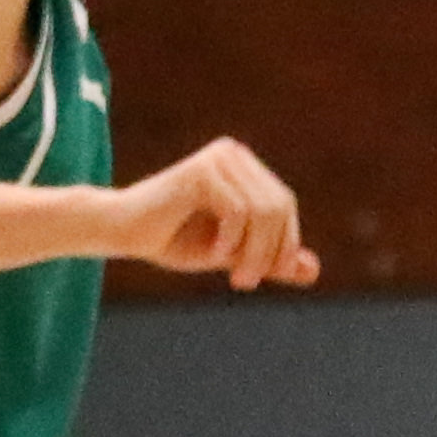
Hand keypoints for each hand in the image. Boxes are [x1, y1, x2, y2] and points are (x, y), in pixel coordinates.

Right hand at [105, 136, 322, 289]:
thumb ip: (271, 260)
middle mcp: (233, 154)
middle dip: (271, 251)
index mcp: (244, 167)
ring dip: (254, 252)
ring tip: (237, 277)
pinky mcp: (200, 172)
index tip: (272, 275)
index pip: (284, 204)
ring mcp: (217, 159)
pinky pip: (238, 210)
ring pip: (262, 211)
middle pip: (278, 206)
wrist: (123, 234)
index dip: (285, 242)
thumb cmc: (175, 241)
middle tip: (248, 282)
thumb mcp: (233, 255)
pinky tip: (215, 252)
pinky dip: (232, 239)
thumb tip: (313, 269)